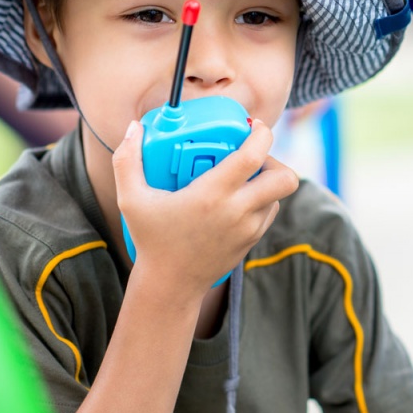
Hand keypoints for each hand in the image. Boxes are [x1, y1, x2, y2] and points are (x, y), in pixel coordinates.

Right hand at [112, 118, 298, 293]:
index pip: (254, 156)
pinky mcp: (252, 240)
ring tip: (241, 177)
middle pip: (284, 178)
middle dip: (274, 160)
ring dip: (266, 181)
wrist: (170, 286)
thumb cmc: (152, 241)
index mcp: (213, 195)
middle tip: (251, 157)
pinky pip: (270, 211)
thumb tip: (134, 128)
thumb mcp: (130, 200)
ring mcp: (249, 228)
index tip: (251, 126)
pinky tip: (238, 199)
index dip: (261, 134)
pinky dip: (262, 200)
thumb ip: (127, 161)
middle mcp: (238, 211)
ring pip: (278, 195)